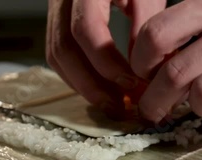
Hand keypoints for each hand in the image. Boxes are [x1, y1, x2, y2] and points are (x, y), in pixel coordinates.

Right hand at [46, 0, 165, 111]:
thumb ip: (146, 23)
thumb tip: (145, 67)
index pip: (85, 29)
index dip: (108, 62)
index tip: (132, 83)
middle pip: (63, 49)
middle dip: (91, 84)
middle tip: (118, 106)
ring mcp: (55, 10)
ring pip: (56, 56)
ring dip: (83, 85)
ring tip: (111, 104)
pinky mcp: (57, 21)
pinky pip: (58, 55)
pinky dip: (77, 76)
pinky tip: (99, 89)